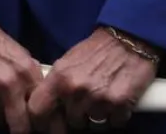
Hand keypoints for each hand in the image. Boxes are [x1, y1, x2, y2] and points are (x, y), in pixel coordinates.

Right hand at [0, 8, 44, 133]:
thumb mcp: (20, 54)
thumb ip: (31, 80)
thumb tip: (40, 104)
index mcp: (26, 73)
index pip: (41, 112)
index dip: (41, 121)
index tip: (39, 124)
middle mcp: (8, 86)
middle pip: (21, 127)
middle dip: (21, 127)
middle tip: (19, 122)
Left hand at [28, 28, 157, 129]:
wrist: (128, 41)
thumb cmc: (96, 50)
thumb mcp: (67, 62)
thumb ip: (56, 84)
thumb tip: (49, 106)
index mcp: (59, 77)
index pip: (37, 109)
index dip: (40, 121)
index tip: (46, 125)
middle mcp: (76, 90)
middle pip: (71, 121)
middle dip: (77, 116)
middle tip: (85, 104)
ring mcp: (98, 99)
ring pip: (93, 124)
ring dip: (97, 116)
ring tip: (102, 99)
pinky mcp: (120, 105)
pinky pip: (114, 123)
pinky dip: (116, 116)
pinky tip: (116, 100)